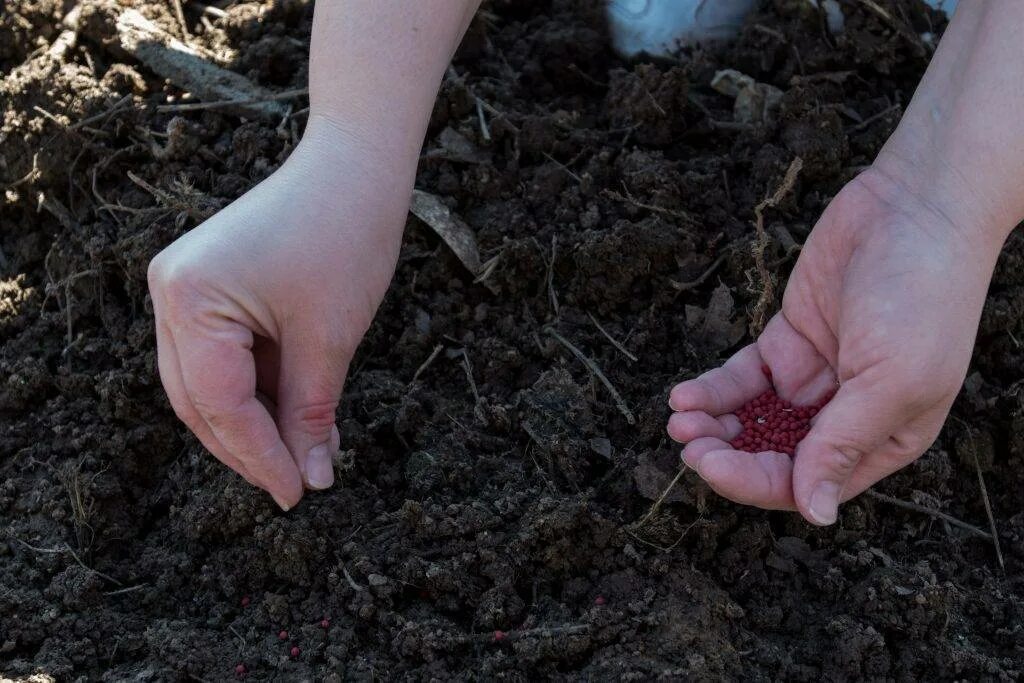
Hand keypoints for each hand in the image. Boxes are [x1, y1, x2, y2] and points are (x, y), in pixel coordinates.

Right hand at [148, 116, 411, 509]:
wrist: (355, 168)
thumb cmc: (347, 236)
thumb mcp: (329, 338)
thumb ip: (311, 414)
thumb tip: (310, 480)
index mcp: (189, 296)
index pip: (218, 403)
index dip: (259, 456)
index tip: (295, 494)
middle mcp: (170, 292)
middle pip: (200, 400)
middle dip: (249, 447)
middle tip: (295, 485)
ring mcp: (182, 287)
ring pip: (208, 385)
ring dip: (253, 423)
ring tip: (304, 454)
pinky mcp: (205, 287)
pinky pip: (223, 358)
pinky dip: (257, 391)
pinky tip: (297, 416)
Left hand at [667, 165, 1001, 524]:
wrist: (913, 208)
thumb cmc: (922, 297)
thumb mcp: (892, 382)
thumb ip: (844, 445)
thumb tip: (816, 514)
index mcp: (883, 439)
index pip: (809, 483)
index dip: (755, 482)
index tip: (711, 467)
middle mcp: (845, 416)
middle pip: (773, 457)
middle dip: (727, 456)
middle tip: (688, 445)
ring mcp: (812, 379)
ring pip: (751, 421)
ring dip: (713, 427)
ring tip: (679, 420)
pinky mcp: (786, 342)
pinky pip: (741, 379)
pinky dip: (712, 390)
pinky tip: (684, 395)